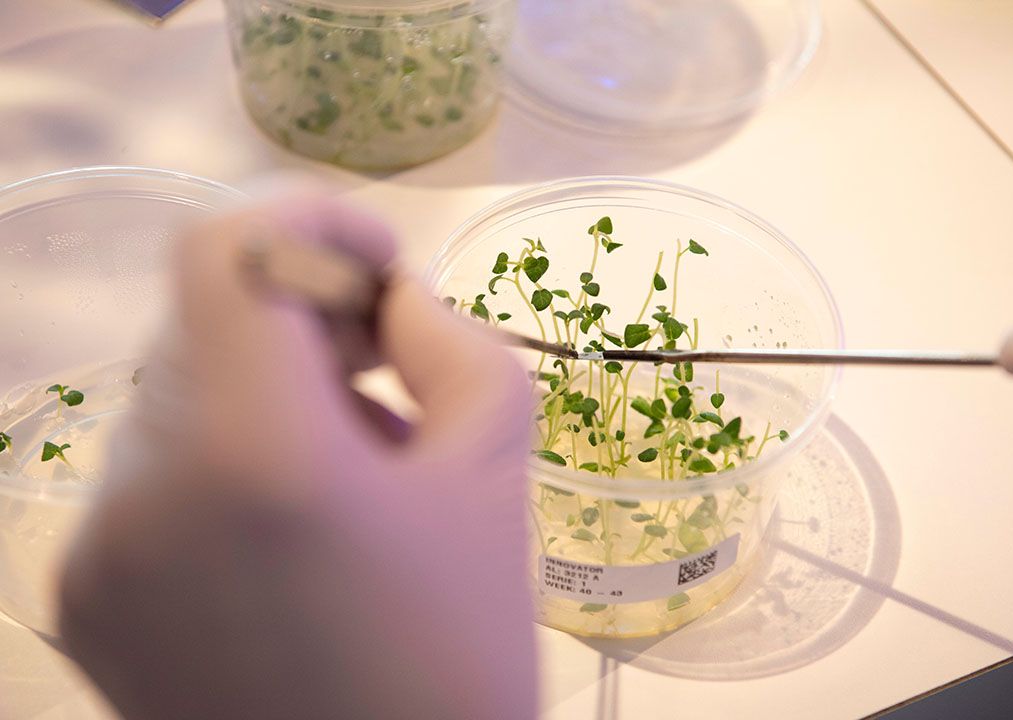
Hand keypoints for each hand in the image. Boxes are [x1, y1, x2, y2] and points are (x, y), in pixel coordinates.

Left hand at [58, 193, 537, 719]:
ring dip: (269, 393)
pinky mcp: (81, 595)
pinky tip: (288, 533)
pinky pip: (152, 472)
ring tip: (350, 475)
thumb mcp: (493, 475)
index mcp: (254, 451)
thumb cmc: (457, 651)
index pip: (227, 250)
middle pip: (210, 321)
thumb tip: (390, 299)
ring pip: (181, 393)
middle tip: (387, 372)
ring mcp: (96, 547)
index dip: (308, 222)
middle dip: (306, 319)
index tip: (380, 265)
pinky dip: (221, 461)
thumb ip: (450, 345)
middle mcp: (143, 488)